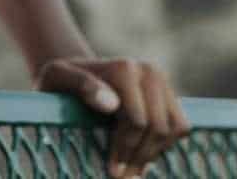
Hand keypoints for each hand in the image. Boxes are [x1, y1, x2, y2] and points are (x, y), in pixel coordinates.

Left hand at [35, 57, 189, 177]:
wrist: (75, 72)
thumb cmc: (60, 81)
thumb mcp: (57, 77)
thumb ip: (80, 85)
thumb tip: (111, 104)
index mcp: (123, 68)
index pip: (137, 121)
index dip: (125, 150)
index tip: (112, 170)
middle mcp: (148, 70)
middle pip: (157, 127)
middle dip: (139, 157)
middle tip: (120, 176)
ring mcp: (162, 80)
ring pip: (174, 128)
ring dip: (154, 153)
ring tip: (131, 169)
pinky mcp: (168, 92)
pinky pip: (180, 126)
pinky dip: (164, 144)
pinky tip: (141, 153)